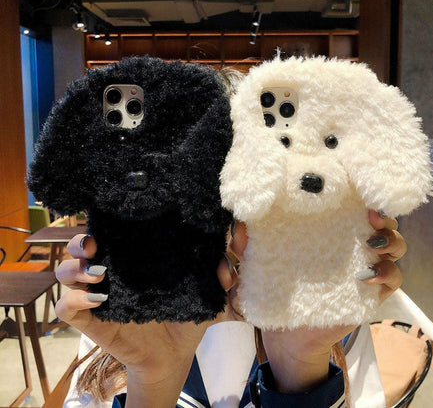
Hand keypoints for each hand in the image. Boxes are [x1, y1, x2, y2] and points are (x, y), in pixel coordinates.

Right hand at [56, 235, 212, 406]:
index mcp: (135, 260)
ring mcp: (97, 295)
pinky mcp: (90, 319)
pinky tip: (98, 300)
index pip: (113, 232)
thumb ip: (222, 278)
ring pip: (65, 271)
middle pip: (80, 247)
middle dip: (80, 240)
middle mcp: (111, 272)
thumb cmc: (187, 318)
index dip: (107, 222)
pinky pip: (66, 306)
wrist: (173, 356)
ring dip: (74, 267)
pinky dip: (74, 299)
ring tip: (99, 273)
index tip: (116, 216)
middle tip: (94, 244)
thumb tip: (226, 264)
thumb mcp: (208, 296)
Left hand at [226, 211, 406, 392]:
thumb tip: (237, 227)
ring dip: (390, 241)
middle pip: (382, 222)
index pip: (352, 206)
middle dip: (382, 214)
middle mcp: (350, 246)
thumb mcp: (256, 266)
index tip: (353, 191)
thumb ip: (244, 246)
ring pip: (394, 247)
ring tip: (370, 246)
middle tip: (369, 216)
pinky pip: (393, 279)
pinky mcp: (370, 294)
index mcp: (327, 232)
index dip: (359, 195)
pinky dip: (387, 274)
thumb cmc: (274, 291)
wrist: (285, 334)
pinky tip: (368, 278)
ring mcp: (364, 269)